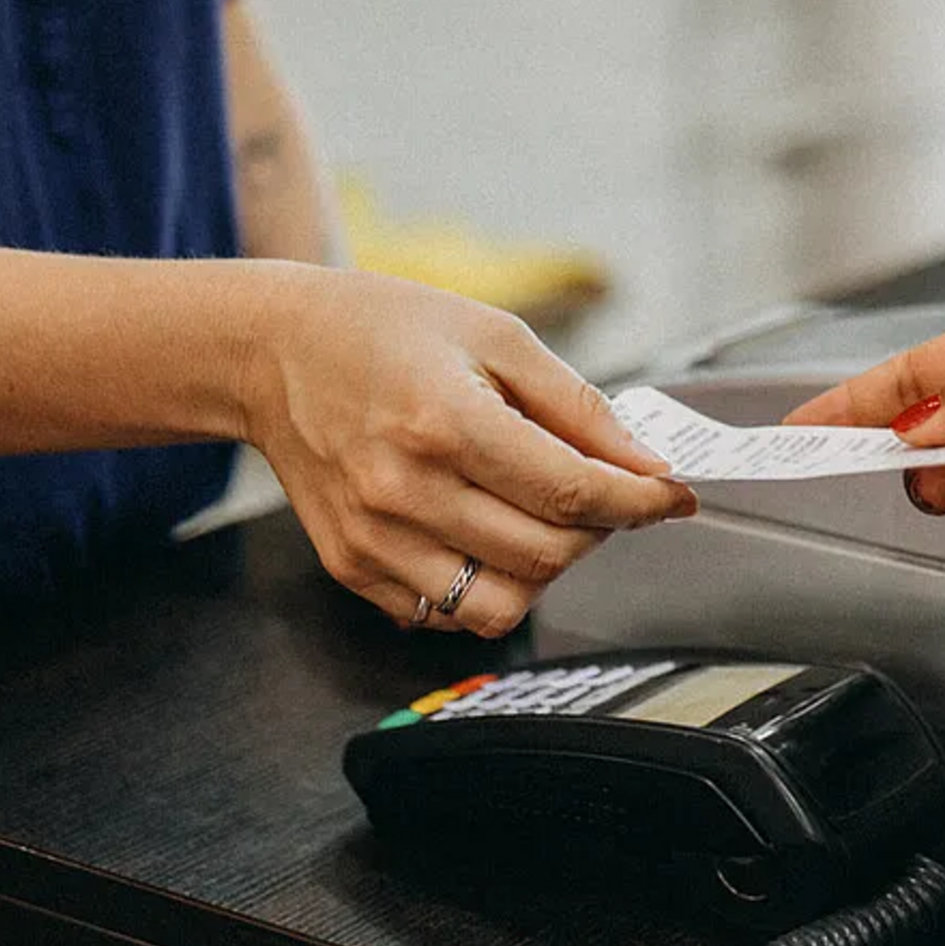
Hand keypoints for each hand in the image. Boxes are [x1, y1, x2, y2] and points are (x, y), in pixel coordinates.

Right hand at [241, 266, 696, 634]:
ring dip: (543, 570)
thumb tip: (646, 464)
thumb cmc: (386, 331)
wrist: (273, 353)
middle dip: (596, 530)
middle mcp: (403, 490)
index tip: (672, 496)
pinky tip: (480, 531)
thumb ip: (577, 406)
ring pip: (500, 606)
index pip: (571, 491)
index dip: (639, 501)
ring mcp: (373, 538)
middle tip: (599, 494)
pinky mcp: (352, 567)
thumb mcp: (494, 336)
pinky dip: (483, 584)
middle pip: (545, 555)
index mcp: (444, 421)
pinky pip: (446, 613)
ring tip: (538, 518)